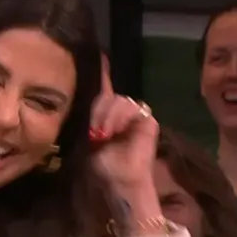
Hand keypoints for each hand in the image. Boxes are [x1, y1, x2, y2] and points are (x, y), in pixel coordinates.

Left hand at [89, 54, 157, 195]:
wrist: (118, 181)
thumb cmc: (101, 165)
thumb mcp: (87, 134)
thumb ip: (92, 111)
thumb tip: (93, 87)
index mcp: (107, 118)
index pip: (107, 89)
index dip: (104, 73)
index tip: (100, 55)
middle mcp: (122, 116)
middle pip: (108, 95)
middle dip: (98, 110)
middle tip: (94, 131)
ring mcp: (137, 118)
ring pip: (119, 100)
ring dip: (107, 115)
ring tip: (103, 134)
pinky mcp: (149, 122)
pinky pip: (134, 107)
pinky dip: (121, 117)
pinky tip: (115, 131)